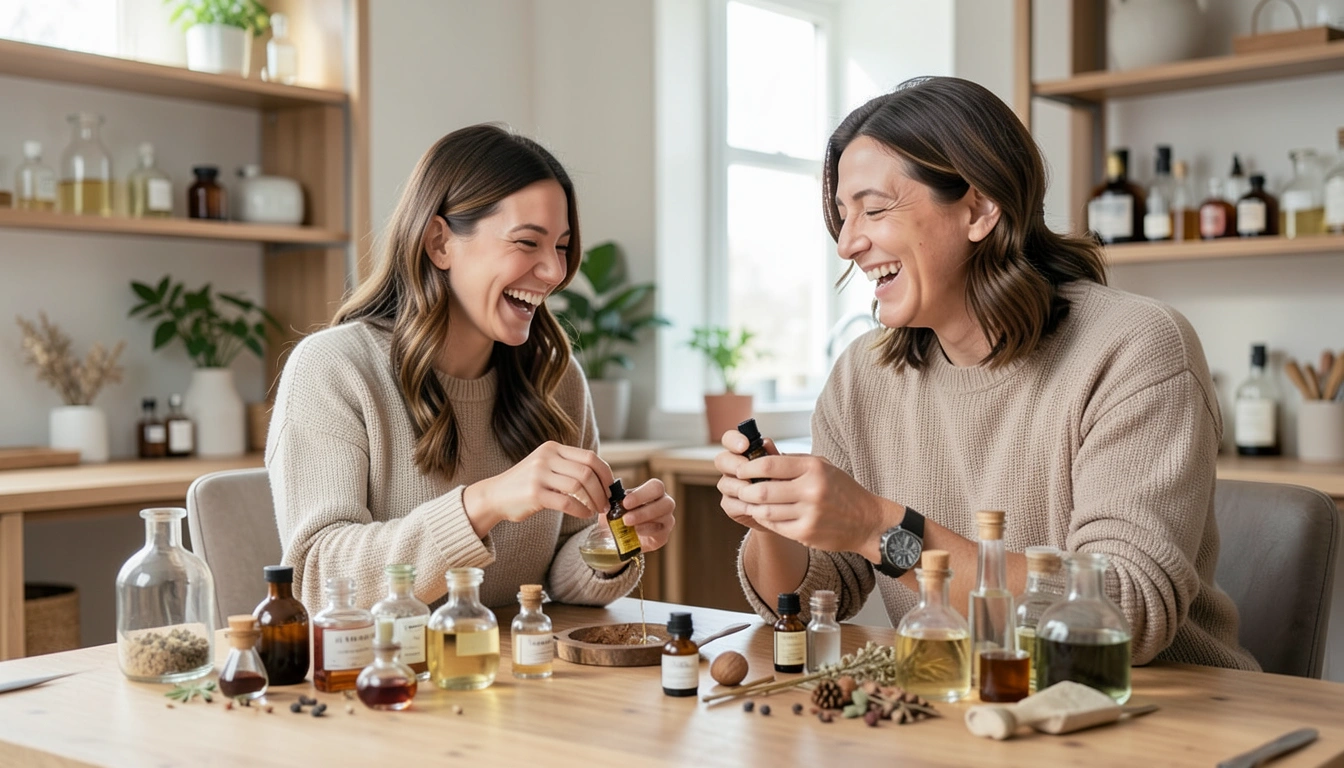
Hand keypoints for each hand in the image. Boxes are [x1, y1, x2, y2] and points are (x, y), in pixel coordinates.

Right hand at [463, 441, 611, 535]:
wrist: (494, 496)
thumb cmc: (525, 484)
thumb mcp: (545, 466)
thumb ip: (568, 467)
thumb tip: (602, 479)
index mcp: (552, 448)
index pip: (589, 457)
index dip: (605, 473)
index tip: (610, 488)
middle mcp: (546, 457)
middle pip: (587, 471)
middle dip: (602, 490)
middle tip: (606, 503)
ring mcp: (539, 474)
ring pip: (579, 486)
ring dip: (594, 501)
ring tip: (596, 510)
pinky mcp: (534, 493)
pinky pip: (567, 502)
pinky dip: (581, 510)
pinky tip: (584, 515)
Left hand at [616, 478, 674, 551]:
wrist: (617, 537)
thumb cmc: (618, 516)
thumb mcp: (614, 506)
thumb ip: (615, 500)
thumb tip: (611, 496)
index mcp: (654, 492)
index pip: (656, 486)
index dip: (641, 494)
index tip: (625, 503)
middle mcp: (665, 504)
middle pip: (666, 502)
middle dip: (645, 509)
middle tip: (626, 517)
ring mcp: (667, 520)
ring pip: (664, 517)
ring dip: (643, 519)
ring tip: (626, 524)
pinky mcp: (663, 536)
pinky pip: (659, 532)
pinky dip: (645, 531)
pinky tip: (634, 532)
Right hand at [715, 428, 778, 533]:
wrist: (784, 511)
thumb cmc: (782, 484)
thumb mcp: (783, 469)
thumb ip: (773, 456)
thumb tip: (766, 443)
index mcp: (743, 453)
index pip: (730, 439)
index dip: (733, 440)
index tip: (744, 445)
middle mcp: (732, 468)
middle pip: (721, 460)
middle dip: (735, 464)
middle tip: (750, 471)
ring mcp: (729, 486)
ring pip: (724, 483)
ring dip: (741, 487)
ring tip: (759, 492)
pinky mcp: (729, 505)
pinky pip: (729, 503)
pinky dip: (744, 505)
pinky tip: (758, 507)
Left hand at [732, 449, 898, 556]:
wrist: (866, 521)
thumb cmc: (841, 490)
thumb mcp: (822, 466)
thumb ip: (792, 459)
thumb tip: (761, 451)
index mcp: (814, 468)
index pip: (770, 465)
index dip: (749, 468)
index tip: (741, 470)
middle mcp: (811, 490)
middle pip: (763, 490)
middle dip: (745, 490)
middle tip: (740, 488)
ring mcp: (809, 514)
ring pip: (765, 511)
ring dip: (752, 507)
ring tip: (750, 502)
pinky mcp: (806, 534)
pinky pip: (775, 526)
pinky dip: (765, 519)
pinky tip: (765, 514)